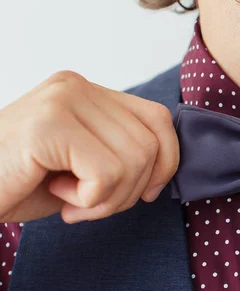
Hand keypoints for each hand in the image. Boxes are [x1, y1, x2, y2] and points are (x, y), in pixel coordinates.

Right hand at [0, 71, 179, 223]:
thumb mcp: (84, 163)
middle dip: (131, 190)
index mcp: (88, 91)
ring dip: (108, 199)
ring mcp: (61, 100)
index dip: (166, 160)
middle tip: (93, 204)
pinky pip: (106, 174)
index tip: (146, 192)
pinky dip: (89, 200)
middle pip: (150, 144)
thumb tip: (166, 167)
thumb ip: (122, 152)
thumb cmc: (22, 182)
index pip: (159, 118)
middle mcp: (76, 86)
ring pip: (134, 160)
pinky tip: (57, 194)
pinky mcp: (48, 124)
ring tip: (73, 200)